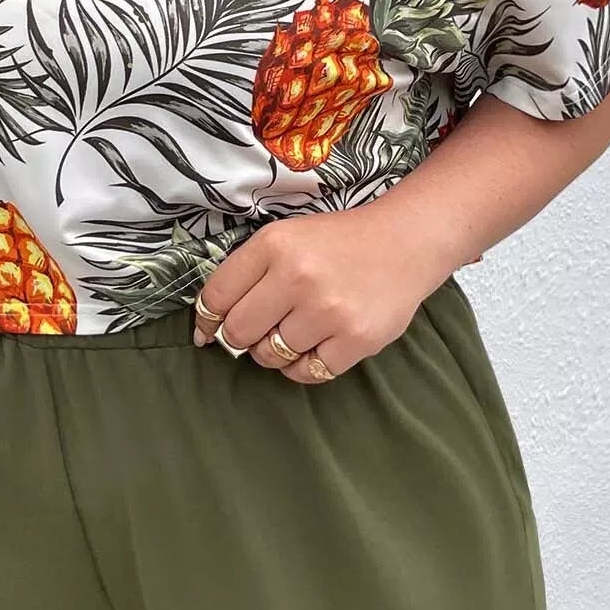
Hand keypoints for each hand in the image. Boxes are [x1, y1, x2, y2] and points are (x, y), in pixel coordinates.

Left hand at [191, 209, 442, 383]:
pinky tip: (315, 344)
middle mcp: (298, 276)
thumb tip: (210, 322)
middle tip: (258, 330)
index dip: (206, 319)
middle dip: (241, 337)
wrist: (403, 242)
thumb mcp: (285, 237)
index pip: (217, 296)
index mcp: (274, 245)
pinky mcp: (357, 339)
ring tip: (294, 330)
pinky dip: (303, 365)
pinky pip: (307, 372)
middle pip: (239, 332)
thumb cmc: (336, 243)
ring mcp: (328, 311)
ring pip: (271, 356)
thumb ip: (247, 272)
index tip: (206, 332)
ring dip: (275, 350)